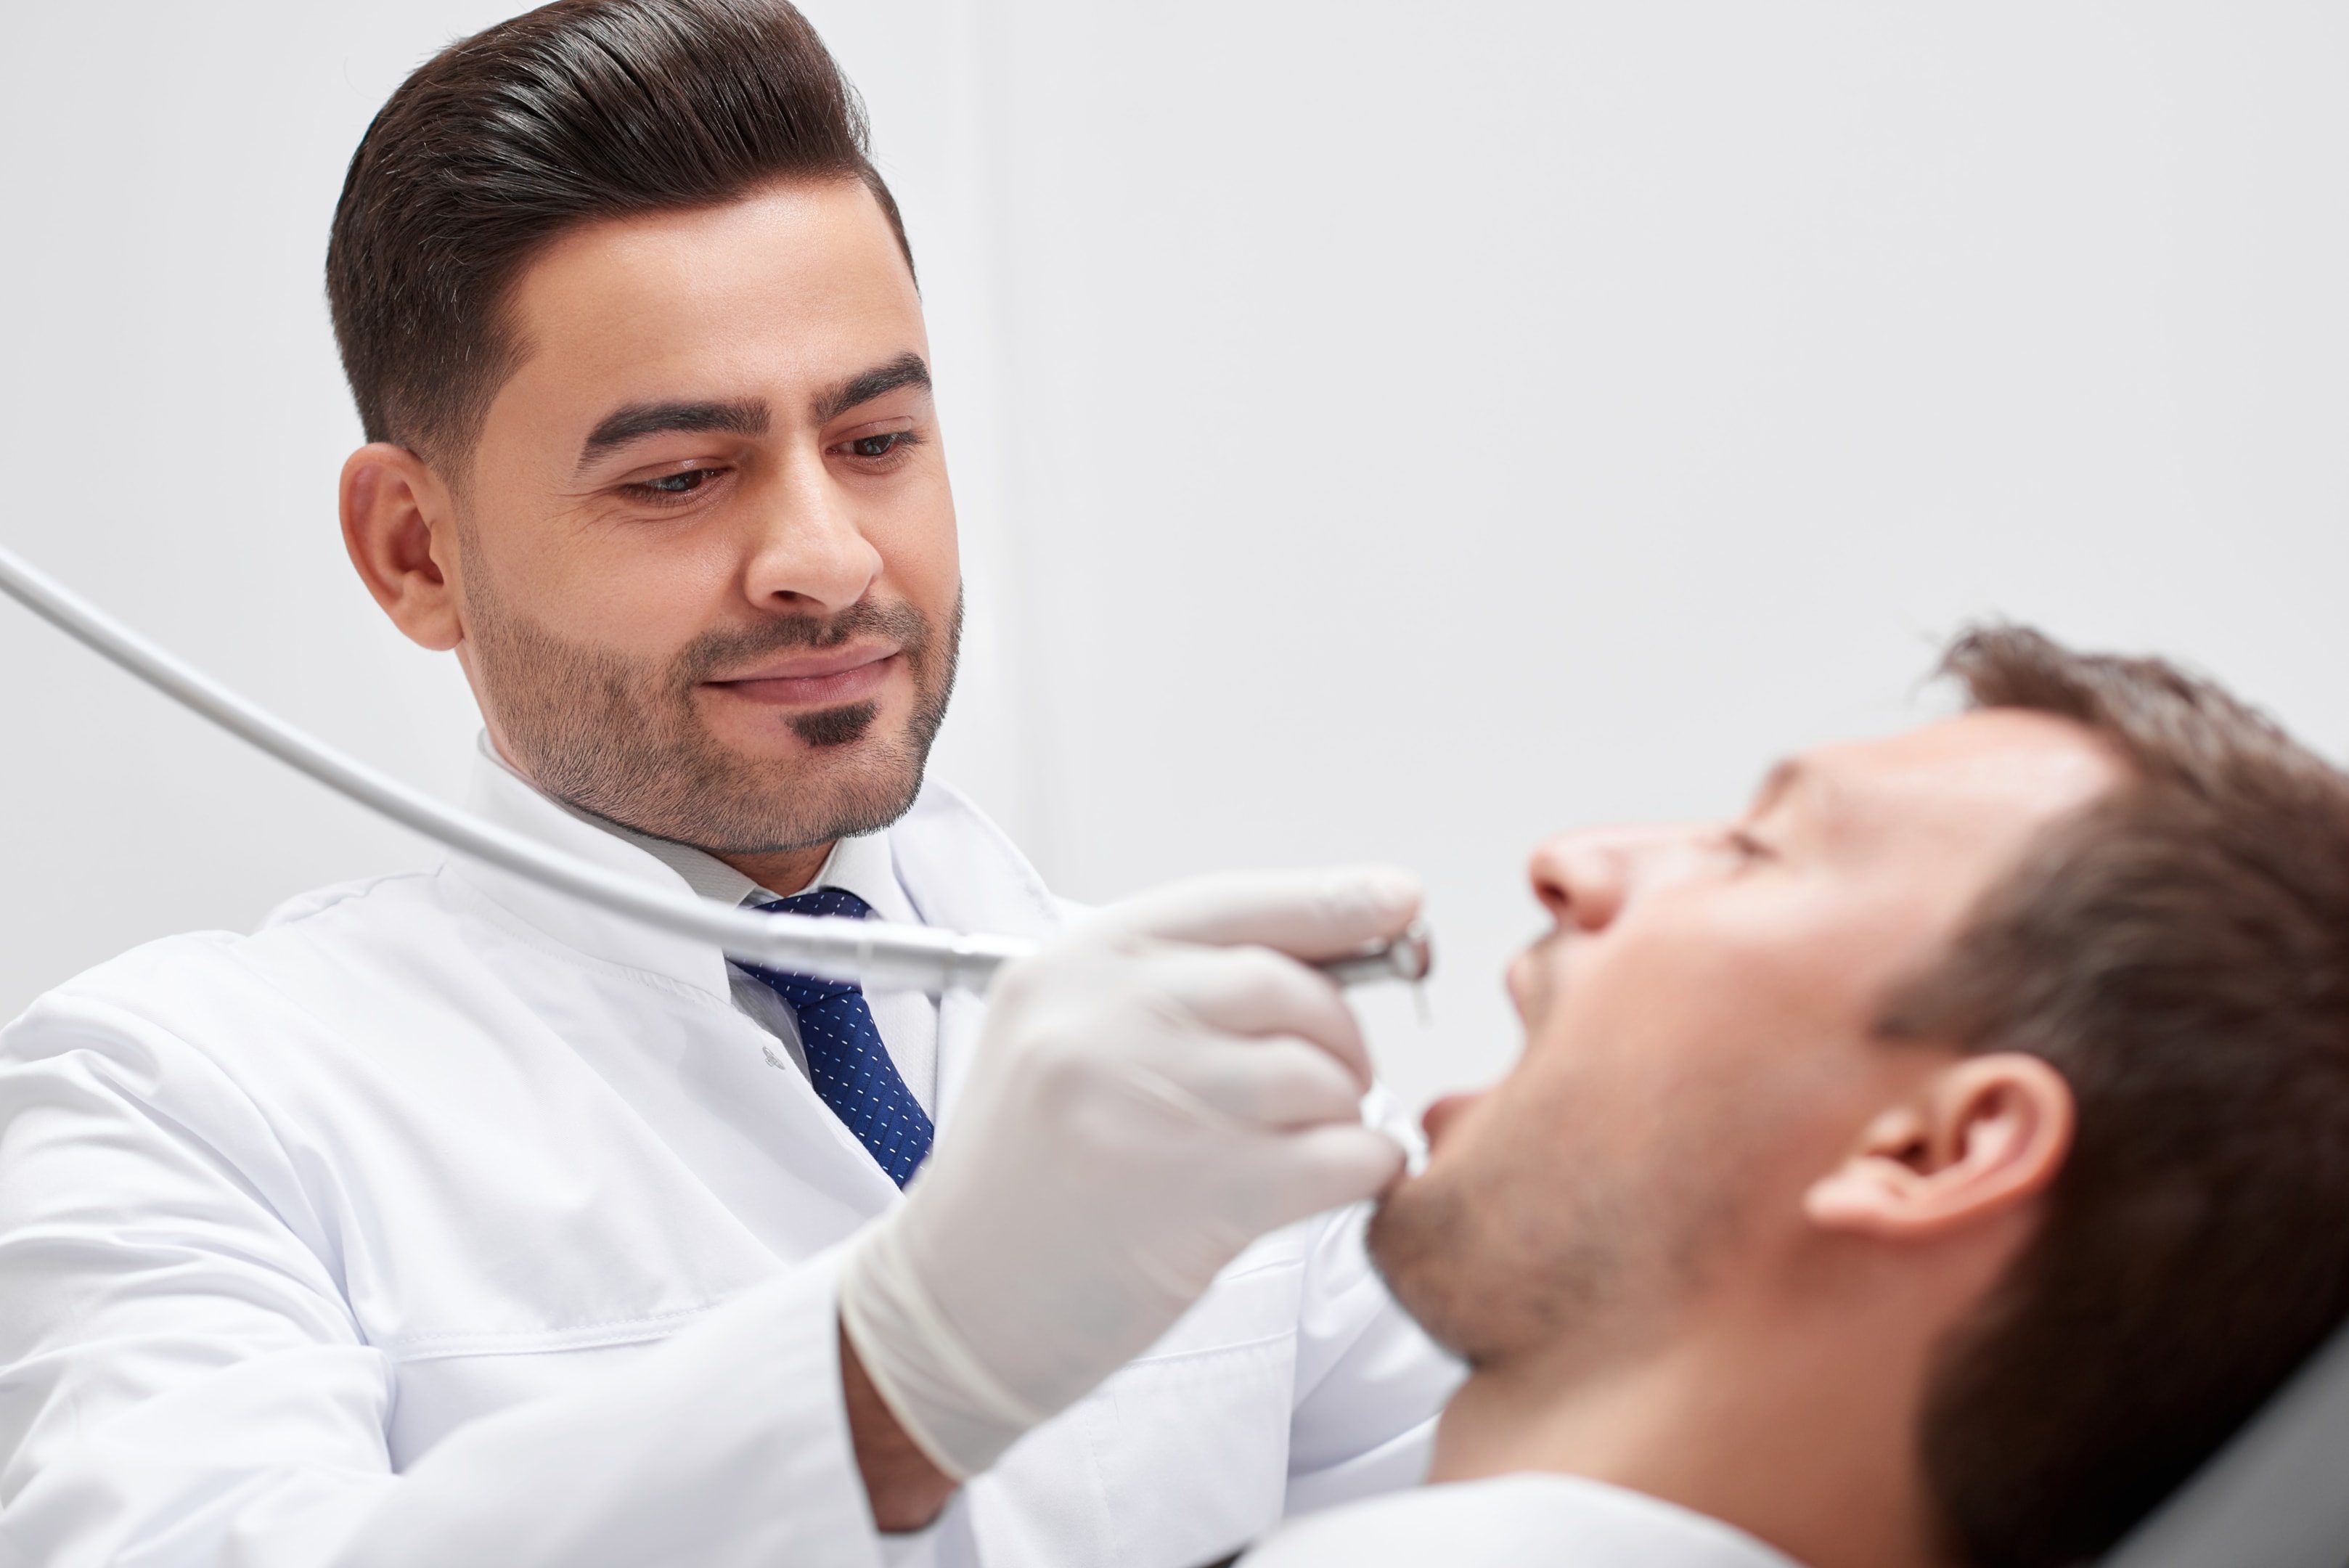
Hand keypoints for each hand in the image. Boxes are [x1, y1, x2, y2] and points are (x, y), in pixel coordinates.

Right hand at [838, 865, 1418, 1480]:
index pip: (1229, 904)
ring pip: (1316, 1073)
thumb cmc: (1026, 1177)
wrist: (955, 1304)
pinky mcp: (1193, 1196)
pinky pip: (1336, 1157)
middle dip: (1339, 1030)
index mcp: (1071, 965)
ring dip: (1346, 1108)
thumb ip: (1171, 991)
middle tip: (1339, 1075)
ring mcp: (1145, 1104)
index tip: (1400, 900)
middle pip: (1283, 984)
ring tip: (1318, 1139)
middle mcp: (1102, 1019)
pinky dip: (1366, 1166)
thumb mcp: (1063, 1041)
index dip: (1330, 899)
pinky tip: (1345, 1181)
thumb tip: (1333, 948)